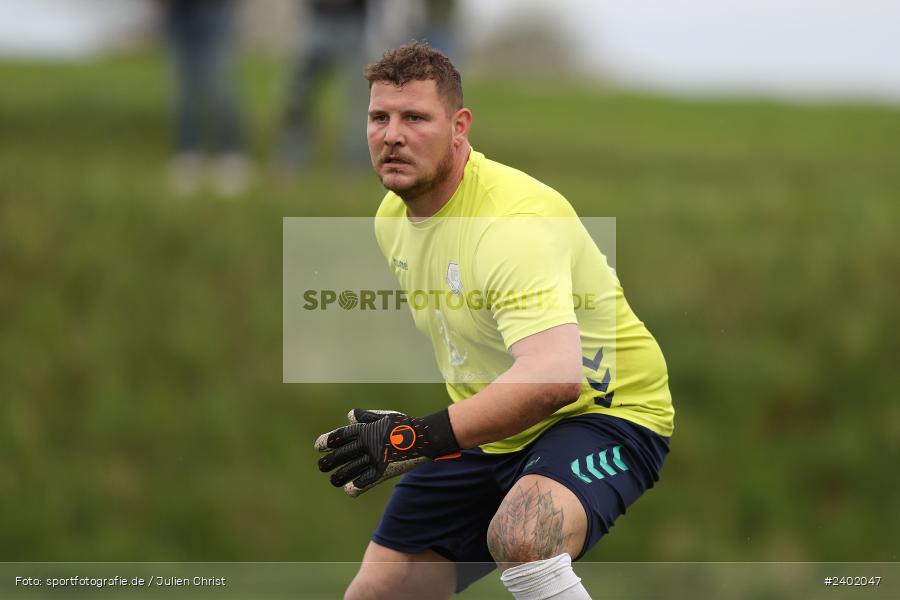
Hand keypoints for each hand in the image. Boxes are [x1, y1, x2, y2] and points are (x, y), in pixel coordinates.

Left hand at [315, 408, 459, 496]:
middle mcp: (366, 445)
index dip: (326, 442)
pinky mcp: (382, 472)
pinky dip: (354, 488)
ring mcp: (374, 459)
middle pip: (339, 455)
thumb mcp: (385, 416)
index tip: (318, 447)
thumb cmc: (405, 425)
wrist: (424, 438)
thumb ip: (366, 416)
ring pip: (348, 471)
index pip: (340, 436)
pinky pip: (363, 483)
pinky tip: (349, 489)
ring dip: (337, 477)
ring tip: (333, 479)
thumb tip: (349, 415)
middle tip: (321, 466)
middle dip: (327, 462)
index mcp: (365, 430)